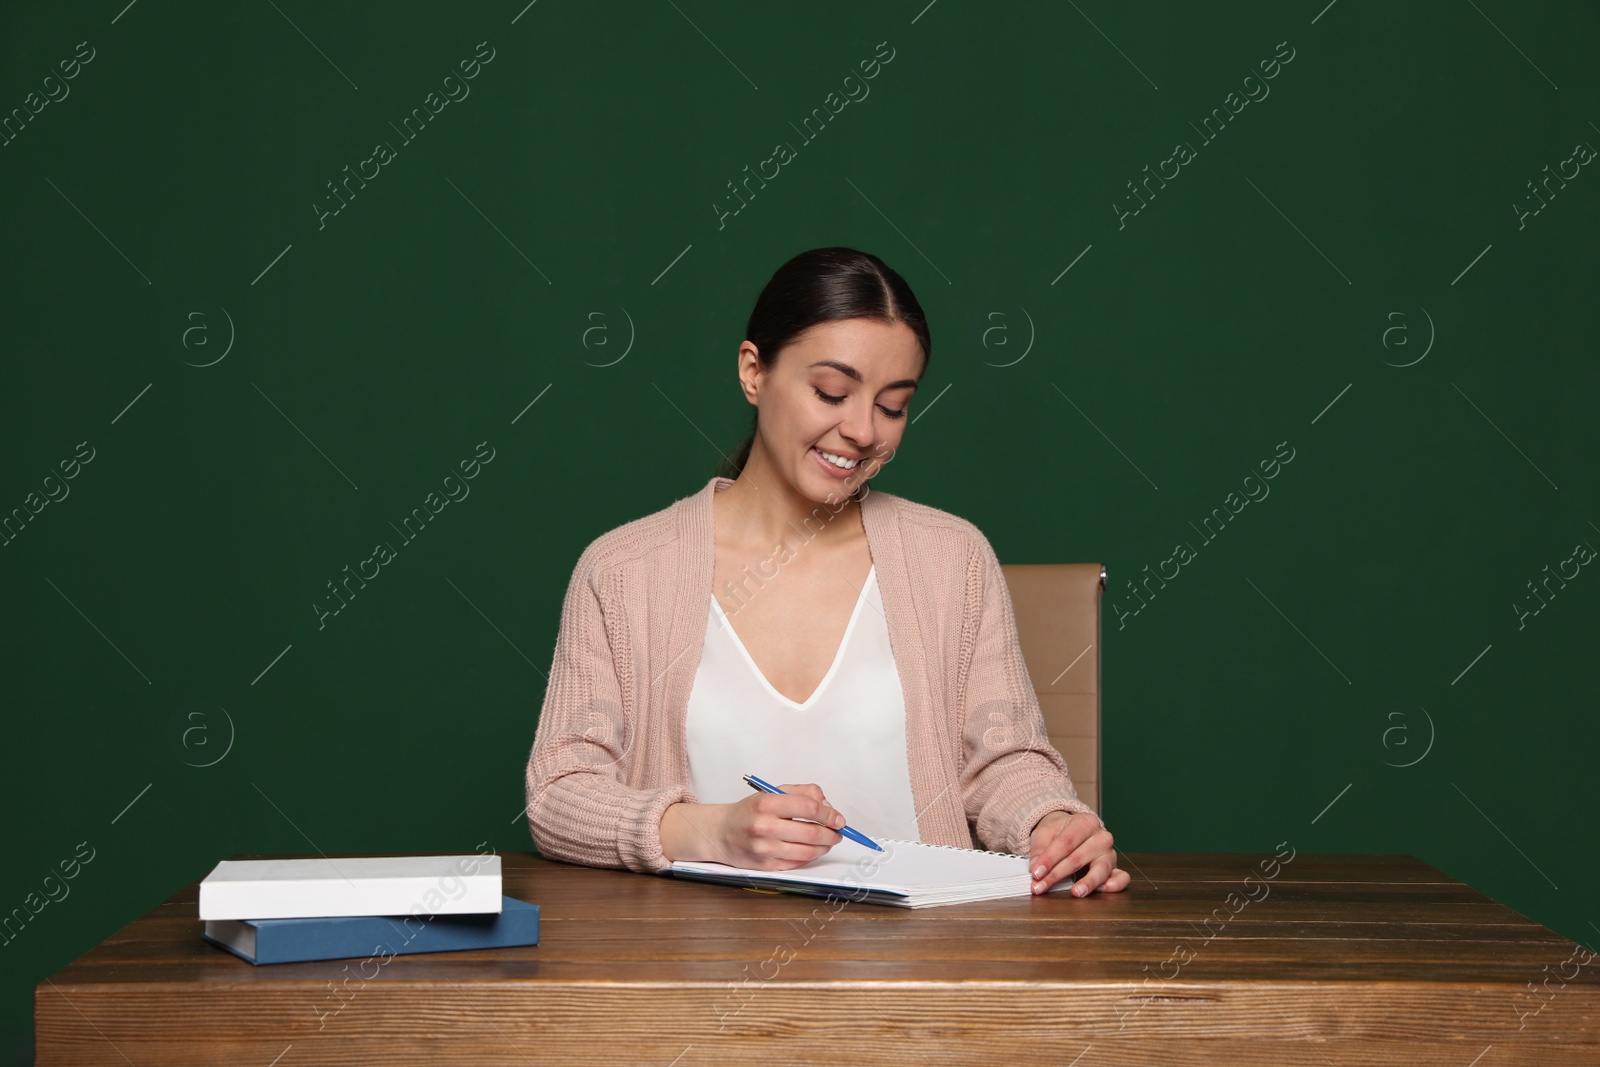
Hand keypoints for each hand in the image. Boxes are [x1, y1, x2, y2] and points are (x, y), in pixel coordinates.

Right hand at [661, 783, 845, 869]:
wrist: (720, 832)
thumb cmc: (747, 812)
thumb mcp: (771, 792)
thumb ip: (802, 793)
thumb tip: (827, 806)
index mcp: (766, 803)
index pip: (808, 808)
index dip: (829, 814)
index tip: (838, 818)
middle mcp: (764, 826)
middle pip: (811, 832)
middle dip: (831, 833)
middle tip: (838, 832)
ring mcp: (764, 848)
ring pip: (807, 851)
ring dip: (824, 847)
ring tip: (828, 841)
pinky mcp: (766, 865)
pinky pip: (797, 862)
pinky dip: (810, 856)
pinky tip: (813, 850)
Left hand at [1027, 811, 1129, 896]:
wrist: (1071, 830)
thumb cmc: (1059, 831)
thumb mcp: (1044, 833)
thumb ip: (1039, 850)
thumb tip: (1036, 869)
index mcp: (1084, 822)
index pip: (1066, 842)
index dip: (1049, 858)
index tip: (1035, 872)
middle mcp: (1101, 837)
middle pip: (1078, 857)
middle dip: (1057, 875)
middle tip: (1040, 886)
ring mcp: (1109, 853)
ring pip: (1101, 868)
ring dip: (1088, 882)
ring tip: (1076, 892)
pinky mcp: (1114, 868)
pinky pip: (1121, 877)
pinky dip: (1116, 884)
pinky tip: (1103, 889)